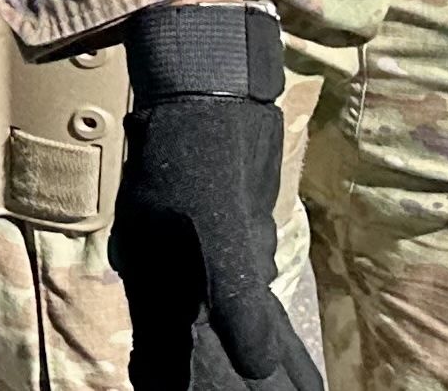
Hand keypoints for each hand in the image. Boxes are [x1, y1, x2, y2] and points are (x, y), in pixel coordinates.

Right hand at [108, 5, 323, 390]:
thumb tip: (258, 364)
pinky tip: (289, 359)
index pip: (176, 358)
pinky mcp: (234, 245)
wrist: (208, 86)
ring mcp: (203, 262)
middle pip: (204, 352)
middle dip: (234, 383)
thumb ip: (234, 296)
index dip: (200, 386)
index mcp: (157, 278)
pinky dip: (270, 335)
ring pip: (231, 332)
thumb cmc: (200, 144)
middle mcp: (174, 277)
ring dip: (258, 368)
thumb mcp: (217, 220)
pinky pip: (250, 303)